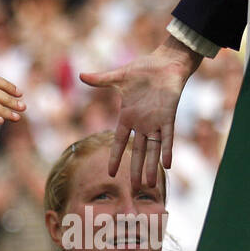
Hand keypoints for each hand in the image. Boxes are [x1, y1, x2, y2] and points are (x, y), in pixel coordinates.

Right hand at [79, 37, 202, 186]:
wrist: (167, 62)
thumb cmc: (145, 69)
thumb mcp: (119, 77)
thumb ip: (101, 80)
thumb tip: (80, 74)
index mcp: (128, 116)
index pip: (119, 142)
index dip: (114, 157)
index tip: (110, 173)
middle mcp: (142, 123)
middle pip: (137, 152)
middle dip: (135, 170)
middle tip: (133, 189)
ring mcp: (155, 122)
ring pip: (152, 149)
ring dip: (150, 167)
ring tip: (149, 185)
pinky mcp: (168, 116)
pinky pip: (167, 137)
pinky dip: (167, 150)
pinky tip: (166, 165)